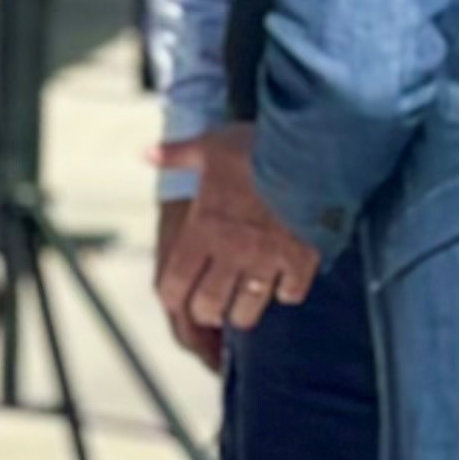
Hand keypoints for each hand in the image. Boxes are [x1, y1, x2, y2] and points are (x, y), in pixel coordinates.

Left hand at [151, 124, 317, 366]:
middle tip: (211, 311)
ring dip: (243, 313)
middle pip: (209, 303)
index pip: (175, 282)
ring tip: (242, 311)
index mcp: (203, 229)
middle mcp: (231, 251)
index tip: (176, 301)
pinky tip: (284, 288)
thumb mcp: (210, 146)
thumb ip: (177, 155)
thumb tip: (146, 154)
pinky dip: (286, 294)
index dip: (173, 298)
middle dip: (207, 312)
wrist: (311, 154)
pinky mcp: (301, 260)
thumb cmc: (258, 149)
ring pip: (248, 307)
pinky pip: (291, 293)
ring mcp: (267, 259)